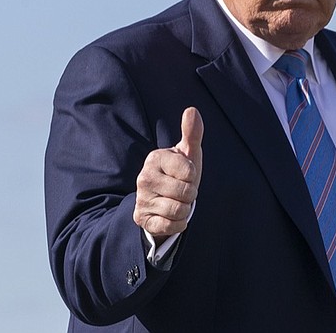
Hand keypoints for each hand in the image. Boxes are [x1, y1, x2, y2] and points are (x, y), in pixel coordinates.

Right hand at [133, 107, 203, 241]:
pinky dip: (178, 223)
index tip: (185, 175)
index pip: (189, 172)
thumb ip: (192, 133)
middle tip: (182, 190)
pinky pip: (170, 226)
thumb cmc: (181, 173)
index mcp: (155, 158)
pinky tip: (172, 216)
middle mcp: (144, 177)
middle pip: (185, 193)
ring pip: (179, 210)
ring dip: (185, 210)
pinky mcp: (142, 219)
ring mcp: (141, 199)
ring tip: (177, 202)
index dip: (193, 177)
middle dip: (190, 195)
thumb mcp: (188, 154)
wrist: (164, 200)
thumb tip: (192, 110)